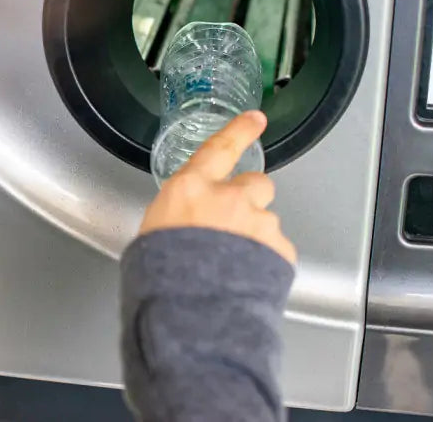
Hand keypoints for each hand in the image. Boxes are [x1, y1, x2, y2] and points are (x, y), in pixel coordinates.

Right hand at [140, 111, 296, 263]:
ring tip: (235, 263)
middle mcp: (228, 198)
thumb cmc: (160, 276)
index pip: (219, 147)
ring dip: (256, 234)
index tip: (255, 119)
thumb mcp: (153, 232)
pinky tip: (247, 277)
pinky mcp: (279, 249)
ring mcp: (258, 223)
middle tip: (234, 223)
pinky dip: (266, 260)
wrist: (191, 313)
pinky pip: (276, 248)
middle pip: (256, 183)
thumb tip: (183, 220)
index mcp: (190, 189)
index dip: (240, 130)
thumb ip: (177, 215)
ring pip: (267, 219)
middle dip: (250, 198)